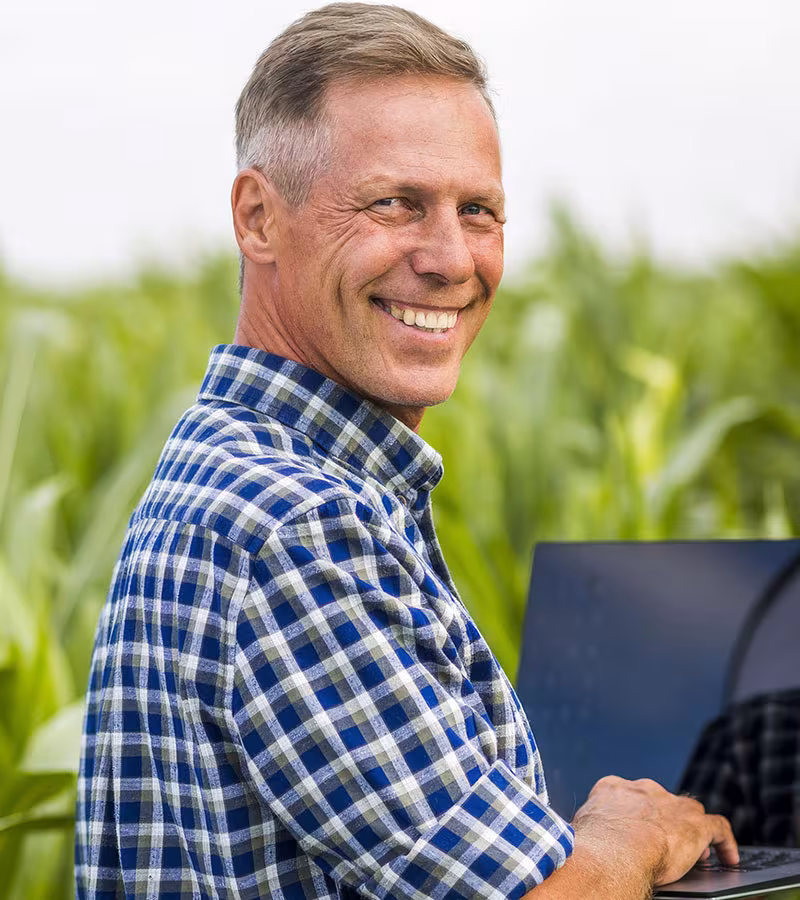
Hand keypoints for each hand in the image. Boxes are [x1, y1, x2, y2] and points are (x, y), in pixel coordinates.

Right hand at [572, 775, 738, 887]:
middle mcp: (643, 789)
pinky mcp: (695, 825)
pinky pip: (718, 828)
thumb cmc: (591, 848)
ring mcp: (671, 804)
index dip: (635, 813)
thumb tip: (586, 844)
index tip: (635, 830)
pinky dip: (725, 843)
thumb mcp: (583, 830)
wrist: (614, 852)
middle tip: (665, 845)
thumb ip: (591, 830)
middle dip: (665, 820)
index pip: (627, 794)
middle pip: (661, 801)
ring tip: (698, 854)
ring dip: (693, 830)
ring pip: (690, 811)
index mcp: (612, 788)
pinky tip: (729, 857)